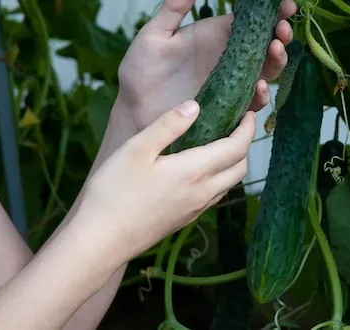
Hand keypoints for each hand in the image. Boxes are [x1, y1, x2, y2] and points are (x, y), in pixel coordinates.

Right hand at [77, 100, 255, 263]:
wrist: (100, 242)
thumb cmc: (113, 192)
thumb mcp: (137, 149)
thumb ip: (168, 125)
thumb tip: (195, 106)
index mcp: (194, 172)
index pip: (236, 148)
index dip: (247, 129)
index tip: (249, 114)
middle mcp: (202, 193)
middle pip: (240, 168)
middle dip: (245, 145)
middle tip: (237, 126)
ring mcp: (195, 210)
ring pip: (229, 185)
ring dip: (234, 163)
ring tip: (221, 144)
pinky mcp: (185, 221)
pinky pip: (215, 197)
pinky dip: (220, 178)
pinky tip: (201, 170)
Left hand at [116, 0, 296, 132]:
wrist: (134, 111)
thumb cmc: (140, 72)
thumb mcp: (153, 35)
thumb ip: (172, 9)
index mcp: (216, 36)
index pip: (251, 20)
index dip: (272, 12)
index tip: (287, 5)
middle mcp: (230, 59)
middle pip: (265, 46)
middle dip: (280, 37)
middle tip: (282, 29)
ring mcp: (232, 84)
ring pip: (265, 72)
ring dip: (276, 61)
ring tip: (275, 50)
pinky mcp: (229, 108)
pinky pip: (251, 102)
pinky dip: (261, 95)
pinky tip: (258, 87)